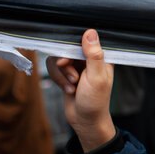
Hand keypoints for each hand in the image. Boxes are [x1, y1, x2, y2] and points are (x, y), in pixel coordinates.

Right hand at [46, 30, 116, 149]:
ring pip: (57, 59)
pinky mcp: (66, 74)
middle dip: (66, 65)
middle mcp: (88, 59)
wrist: (85, 121)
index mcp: (101, 57)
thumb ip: (93, 55)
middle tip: (74, 78)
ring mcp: (76, 67)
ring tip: (72, 86)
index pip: (84, 40)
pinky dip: (58, 80)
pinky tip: (68, 90)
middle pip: (66, 48)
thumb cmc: (95, 102)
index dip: (73, 47)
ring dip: (61, 74)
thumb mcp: (96, 77)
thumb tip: (90, 32)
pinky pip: (54, 69)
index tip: (69, 60)